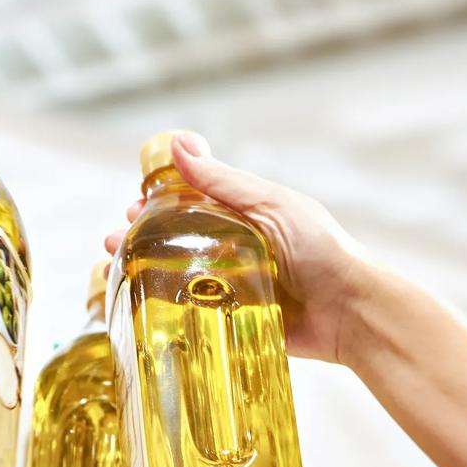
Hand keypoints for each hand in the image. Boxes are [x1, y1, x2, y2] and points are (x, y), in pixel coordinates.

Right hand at [104, 133, 371, 363]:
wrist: (352, 312)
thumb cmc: (321, 250)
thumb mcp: (270, 205)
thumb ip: (223, 182)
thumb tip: (177, 143)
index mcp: (246, 217)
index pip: (191, 204)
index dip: (158, 205)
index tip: (132, 208)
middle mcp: (237, 250)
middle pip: (178, 241)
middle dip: (142, 240)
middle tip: (116, 241)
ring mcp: (235, 288)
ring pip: (179, 277)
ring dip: (145, 272)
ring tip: (115, 269)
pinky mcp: (236, 323)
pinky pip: (195, 315)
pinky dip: (166, 310)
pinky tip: (140, 307)